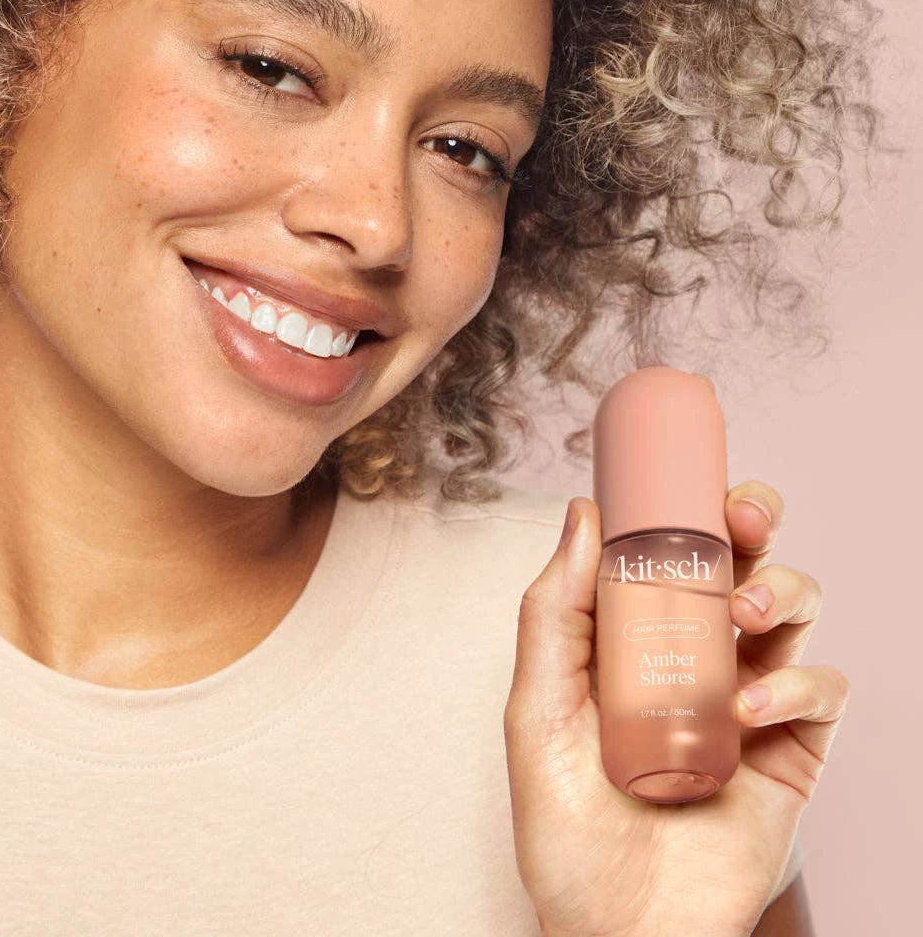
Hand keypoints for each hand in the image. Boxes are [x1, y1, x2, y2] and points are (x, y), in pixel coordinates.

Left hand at [503, 482, 848, 936]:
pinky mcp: (791, 754)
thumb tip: (581, 511)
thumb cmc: (567, 825)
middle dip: (753, 521)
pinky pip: (821, 693)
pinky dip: (795, 684)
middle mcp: (697, 656)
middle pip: (744, 561)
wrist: (615, 928)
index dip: (686, 502)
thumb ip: (554, 612)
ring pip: (793, 609)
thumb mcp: (538, 709)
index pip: (671, 549)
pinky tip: (748, 708)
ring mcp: (748, 700)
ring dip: (779, 592)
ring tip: (740, 615)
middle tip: (741, 515)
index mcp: (636, 636)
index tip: (684, 470)